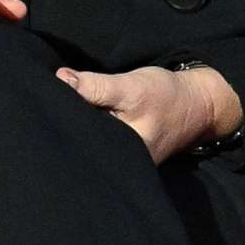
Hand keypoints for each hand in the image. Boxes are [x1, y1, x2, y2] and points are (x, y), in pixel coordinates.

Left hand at [55, 61, 241, 164]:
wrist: (197, 105)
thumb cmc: (165, 96)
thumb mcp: (131, 87)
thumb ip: (95, 86)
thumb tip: (60, 79)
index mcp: (121, 155)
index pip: (78, 142)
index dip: (60, 123)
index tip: (47, 104)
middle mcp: (119, 166)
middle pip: (80, 146)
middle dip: (65, 127)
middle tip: (50, 106)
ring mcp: (120, 163)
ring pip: (87, 145)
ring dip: (75, 128)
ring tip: (61, 111)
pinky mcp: (121, 155)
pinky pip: (96, 144)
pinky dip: (87, 131)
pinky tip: (79, 119)